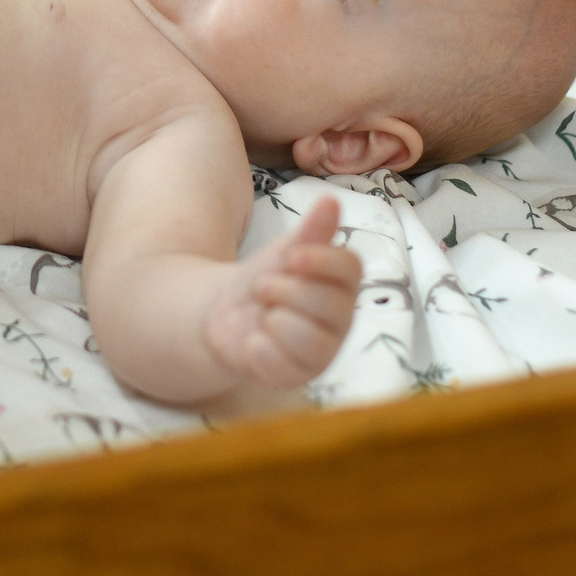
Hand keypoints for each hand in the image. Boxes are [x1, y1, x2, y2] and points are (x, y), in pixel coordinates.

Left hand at [199, 196, 360, 386]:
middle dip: (286, 290)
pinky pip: (284, 366)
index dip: (322, 260)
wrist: (224, 314)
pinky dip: (260, 350)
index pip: (351, 269)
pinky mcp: (296, 376)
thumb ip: (310, 232)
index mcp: (341, 284)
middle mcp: (339, 320)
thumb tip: (331, 200)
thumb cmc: (264, 279)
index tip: (291, 255)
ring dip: (274, 320)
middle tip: (263, 287)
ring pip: (311, 340)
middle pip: (329, 304)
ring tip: (262, 314)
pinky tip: (252, 341)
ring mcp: (321, 352)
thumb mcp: (283, 252)